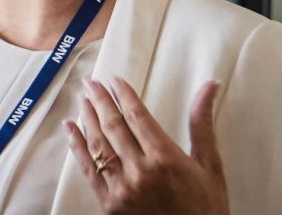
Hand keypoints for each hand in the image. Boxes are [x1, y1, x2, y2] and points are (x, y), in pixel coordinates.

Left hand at [65, 78, 227, 214]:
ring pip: (98, 144)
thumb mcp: (210, 167)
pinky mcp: (108, 203)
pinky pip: (88, 168)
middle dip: (100, 101)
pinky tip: (71, 129)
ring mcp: (121, 188)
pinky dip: (77, 145)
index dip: (124, 95)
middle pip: (113, 126)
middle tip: (90, 82)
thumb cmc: (206, 208)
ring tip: (82, 100)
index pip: (137, 116)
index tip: (115, 80)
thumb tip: (209, 85)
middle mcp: (140, 171)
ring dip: (87, 119)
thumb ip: (202, 125)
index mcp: (165, 158)